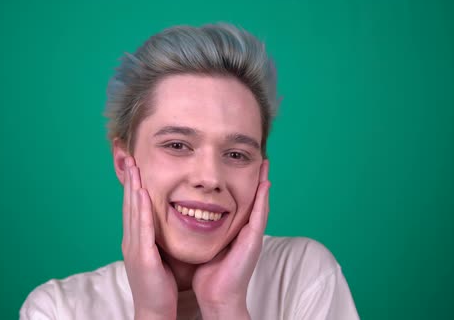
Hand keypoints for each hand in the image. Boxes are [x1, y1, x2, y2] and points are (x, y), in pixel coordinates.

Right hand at [121, 157, 177, 319]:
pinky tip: (142, 193)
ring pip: (133, 211)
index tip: (135, 165)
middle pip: (130, 203)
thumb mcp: (159, 256)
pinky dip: (141, 208)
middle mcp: (131, 240)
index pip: (134, 206)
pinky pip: (142, 227)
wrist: (155, 310)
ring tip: (134, 166)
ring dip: (133, 187)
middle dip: (130, 179)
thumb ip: (159, 238)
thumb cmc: (161, 285)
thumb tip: (167, 222)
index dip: (133, 185)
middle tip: (129, 156)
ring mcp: (134, 248)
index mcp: (136, 240)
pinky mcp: (142, 257)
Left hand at [192, 160, 270, 319]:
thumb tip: (189, 216)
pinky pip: (259, 216)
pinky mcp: (253, 241)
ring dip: (263, 182)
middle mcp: (246, 231)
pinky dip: (262, 199)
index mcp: (235, 231)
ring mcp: (252, 235)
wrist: (217, 296)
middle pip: (254, 199)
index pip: (239, 202)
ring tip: (264, 163)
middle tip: (260, 156)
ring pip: (260, 203)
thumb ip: (203, 231)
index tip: (242, 164)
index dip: (242, 184)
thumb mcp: (206, 245)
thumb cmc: (209, 275)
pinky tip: (264, 184)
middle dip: (257, 178)